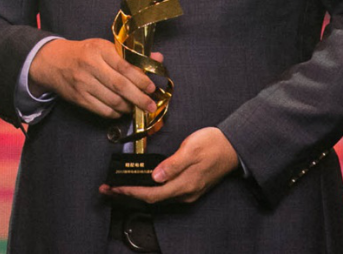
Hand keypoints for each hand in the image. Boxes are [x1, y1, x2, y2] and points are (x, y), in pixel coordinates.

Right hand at [29, 38, 157, 118]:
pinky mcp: (79, 98)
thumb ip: (131, 54)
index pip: (124, 66)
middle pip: (120, 86)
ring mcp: (83, 84)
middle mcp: (91, 66)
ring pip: (112, 100)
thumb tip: (157, 59)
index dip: (140, 79)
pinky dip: (115, 113)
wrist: (53, 62)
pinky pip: (102, 110)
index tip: (152, 88)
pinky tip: (122, 110)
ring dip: (128, 106)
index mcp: (99, 49)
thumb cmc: (85, 53)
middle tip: (150, 105)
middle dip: (139, 98)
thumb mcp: (105, 47)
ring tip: (138, 107)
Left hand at [100, 127, 238, 204]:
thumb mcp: (192, 149)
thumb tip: (155, 176)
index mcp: (184, 184)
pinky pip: (165, 194)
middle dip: (128, 195)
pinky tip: (141, 184)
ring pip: (157, 198)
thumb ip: (173, 164)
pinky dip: (149, 191)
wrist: (234, 147)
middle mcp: (185, 193)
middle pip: (151, 199)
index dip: (130, 192)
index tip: (114, 188)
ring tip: (119, 187)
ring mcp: (188, 192)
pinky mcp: (190, 187)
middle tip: (108, 189)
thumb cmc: (213, 144)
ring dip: (137, 193)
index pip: (151, 194)